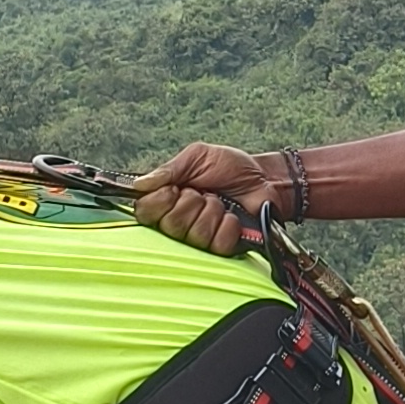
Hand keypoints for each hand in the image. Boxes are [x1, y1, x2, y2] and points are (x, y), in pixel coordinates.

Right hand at [133, 145, 274, 252]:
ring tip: (220, 202)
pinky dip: (227, 226)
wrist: (265, 178)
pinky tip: (232, 217)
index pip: (144, 212)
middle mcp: (179, 221)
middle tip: (203, 192)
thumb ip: (169, 169)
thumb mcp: (198, 156)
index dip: (158, 201)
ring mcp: (199, 237)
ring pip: (193, 235)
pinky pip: (216, 244)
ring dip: (211, 212)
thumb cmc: (232, 167)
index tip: (175, 188)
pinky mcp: (221, 247)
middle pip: (168, 225)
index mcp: (168, 199)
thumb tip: (140, 184)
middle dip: (191, 203)